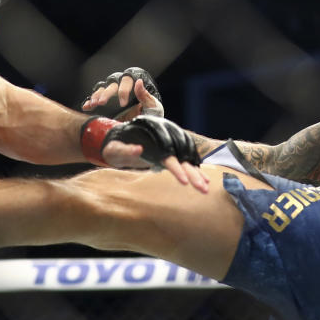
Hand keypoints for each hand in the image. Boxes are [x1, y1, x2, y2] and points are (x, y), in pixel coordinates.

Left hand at [80, 115, 208, 192]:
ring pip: (188, 155)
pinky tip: (204, 179)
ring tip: (206, 187)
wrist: (121, 138)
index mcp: (152, 131)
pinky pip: (187, 156)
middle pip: (182, 153)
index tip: (184, 182)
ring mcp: (171, 139)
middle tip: (202, 189)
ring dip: (197, 170)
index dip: (176, 167)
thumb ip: (125, 149)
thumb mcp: (114, 149)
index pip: (168, 151)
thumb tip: (139, 150)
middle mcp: (165, 132)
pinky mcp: (173, 147)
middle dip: (192, 172)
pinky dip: (196, 167)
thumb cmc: (115, 145)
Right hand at [81, 67, 163, 118]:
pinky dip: (89, 102)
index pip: (126, 81)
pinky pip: (95, 100)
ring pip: (101, 90)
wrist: (145, 129)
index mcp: (134, 88)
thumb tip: (139, 82)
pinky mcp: (105, 105)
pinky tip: (86, 107)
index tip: (123, 104)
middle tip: (102, 103)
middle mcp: (121, 89)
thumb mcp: (152, 108)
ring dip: (97, 96)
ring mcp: (112, 97)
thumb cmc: (152, 116)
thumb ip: (146, 96)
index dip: (123, 91)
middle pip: (111, 86)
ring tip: (93, 104)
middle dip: (106, 94)